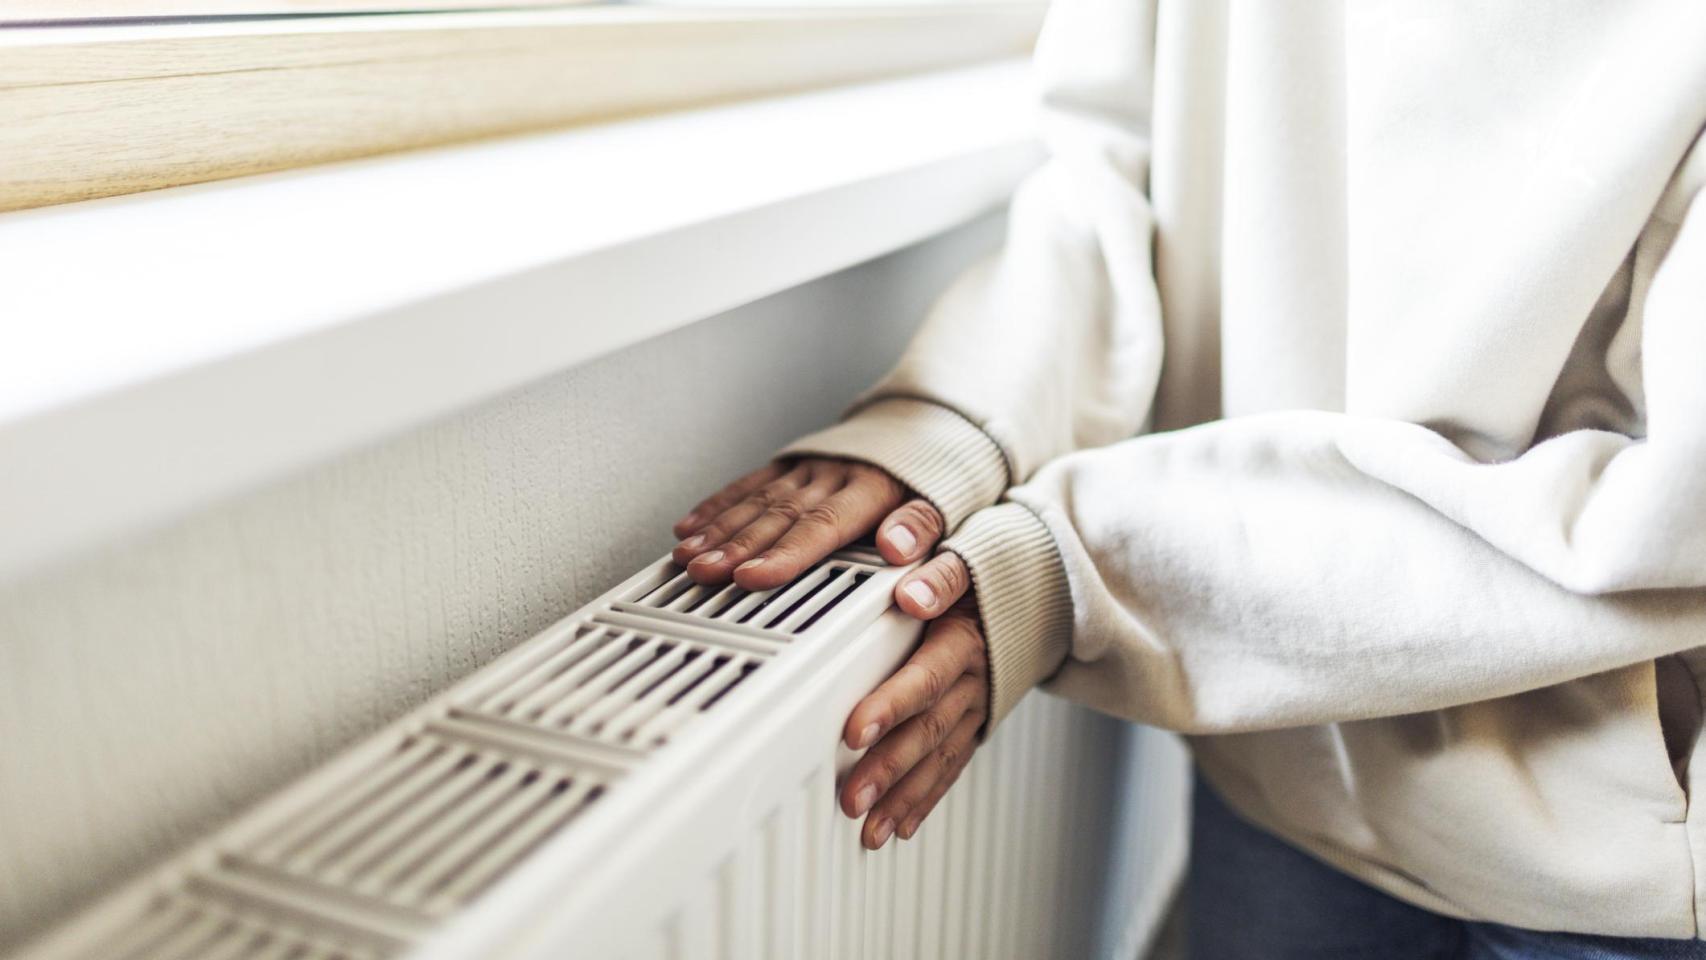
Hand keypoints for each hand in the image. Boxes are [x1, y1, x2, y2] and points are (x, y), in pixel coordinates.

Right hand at [672, 458, 943, 589]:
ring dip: (718, 529)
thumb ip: (921, 525)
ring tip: (687, 555)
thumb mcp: (947, 500)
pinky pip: (749, 484)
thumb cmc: (936, 473)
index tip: (752, 577)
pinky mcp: (792, 462)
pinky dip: (717, 505)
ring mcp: (808, 467)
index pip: (821, 526)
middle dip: (736, 546)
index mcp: (870, 489)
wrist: (926, 419)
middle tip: (703, 571)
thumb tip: (898, 548)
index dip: (785, 554)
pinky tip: (690, 524)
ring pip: (757, 500)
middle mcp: (832, 475)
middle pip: (778, 516)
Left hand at [840, 554, 983, 849]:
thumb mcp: (967, 552)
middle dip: (889, 766)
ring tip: (867, 827)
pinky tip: (898, 825)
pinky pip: (951, 766)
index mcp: (965, 634)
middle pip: (929, 727)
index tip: (853, 729)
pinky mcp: (977, 722)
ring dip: (902, 795)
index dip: (891, 704)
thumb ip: (940, 568)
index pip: (926, 675)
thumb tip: (912, 586)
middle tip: (851, 795)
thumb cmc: (987, 568)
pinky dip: (925, 799)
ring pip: (938, 756)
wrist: (1044, 586)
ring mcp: (977, 704)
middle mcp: (974, 676)